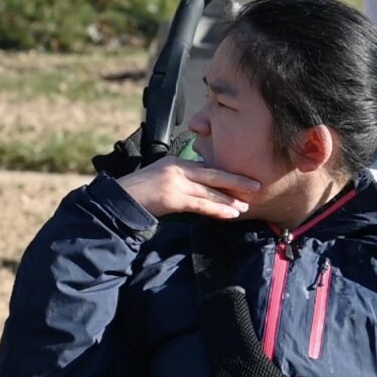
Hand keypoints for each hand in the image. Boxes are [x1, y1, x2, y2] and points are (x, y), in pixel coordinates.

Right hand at [115, 156, 261, 219]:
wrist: (120, 199)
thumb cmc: (139, 191)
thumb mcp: (161, 177)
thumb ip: (181, 179)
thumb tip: (200, 188)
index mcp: (176, 161)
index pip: (206, 167)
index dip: (226, 174)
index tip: (242, 179)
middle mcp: (178, 168)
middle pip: (213, 174)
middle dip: (236, 180)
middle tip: (256, 185)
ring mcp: (175, 183)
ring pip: (210, 191)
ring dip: (230, 199)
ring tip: (245, 206)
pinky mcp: (173, 198)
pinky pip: (201, 205)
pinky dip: (218, 209)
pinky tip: (230, 214)